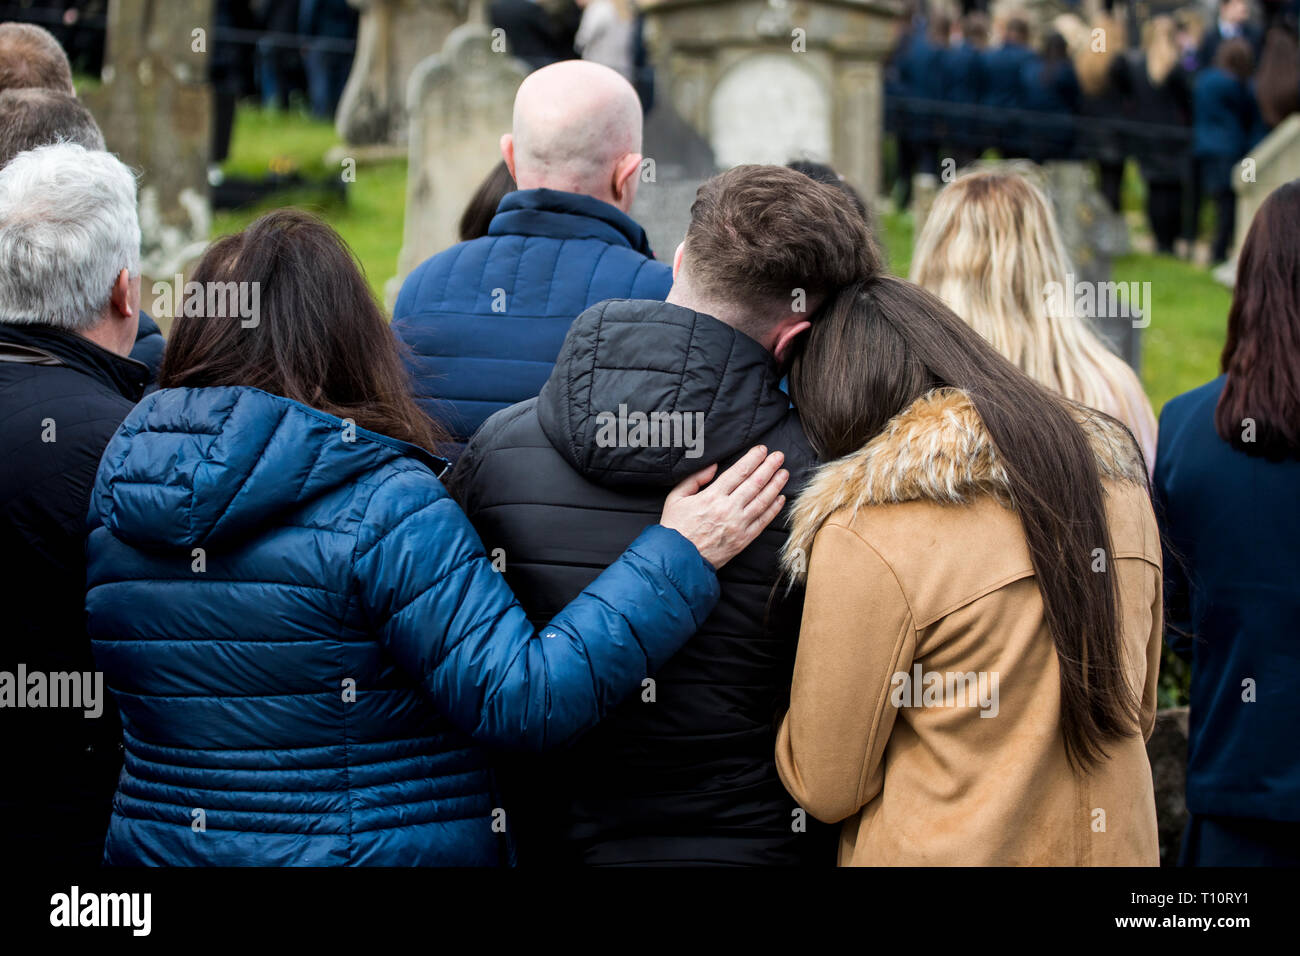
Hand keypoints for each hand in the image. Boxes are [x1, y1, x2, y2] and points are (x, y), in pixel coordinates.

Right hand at [659, 446, 788, 568]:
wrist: (679, 559)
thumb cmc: (675, 527)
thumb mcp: (676, 497)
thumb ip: (694, 479)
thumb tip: (714, 466)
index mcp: (711, 496)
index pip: (738, 472)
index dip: (753, 459)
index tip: (762, 450)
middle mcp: (728, 509)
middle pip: (755, 483)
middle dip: (769, 467)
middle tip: (779, 456)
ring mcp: (738, 525)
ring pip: (762, 501)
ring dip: (776, 485)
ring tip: (784, 473)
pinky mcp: (743, 540)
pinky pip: (763, 521)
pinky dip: (774, 509)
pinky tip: (781, 498)